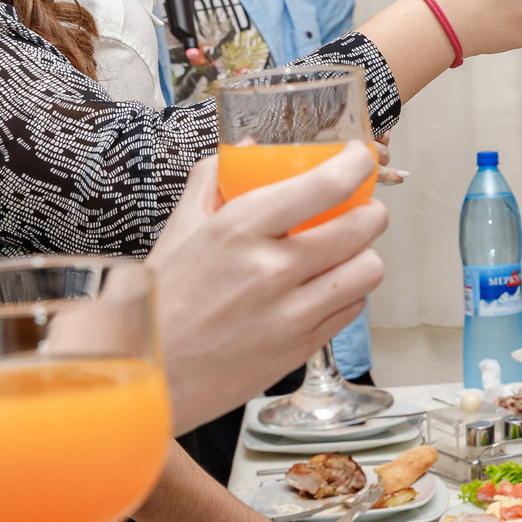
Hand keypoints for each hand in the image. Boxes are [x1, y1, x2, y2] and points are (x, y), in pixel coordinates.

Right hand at [148, 148, 388, 431]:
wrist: (151, 374)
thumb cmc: (163, 300)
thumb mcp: (180, 228)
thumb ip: (214, 180)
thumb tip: (247, 147)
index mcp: (240, 228)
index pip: (326, 185)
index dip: (357, 165)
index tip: (358, 160)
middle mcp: (271, 268)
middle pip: (363, 226)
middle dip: (369, 211)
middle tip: (358, 210)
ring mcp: (291, 311)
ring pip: (369, 269)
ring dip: (363, 256)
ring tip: (343, 254)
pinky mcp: (302, 345)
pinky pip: (353, 307)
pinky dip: (348, 293)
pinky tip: (324, 289)